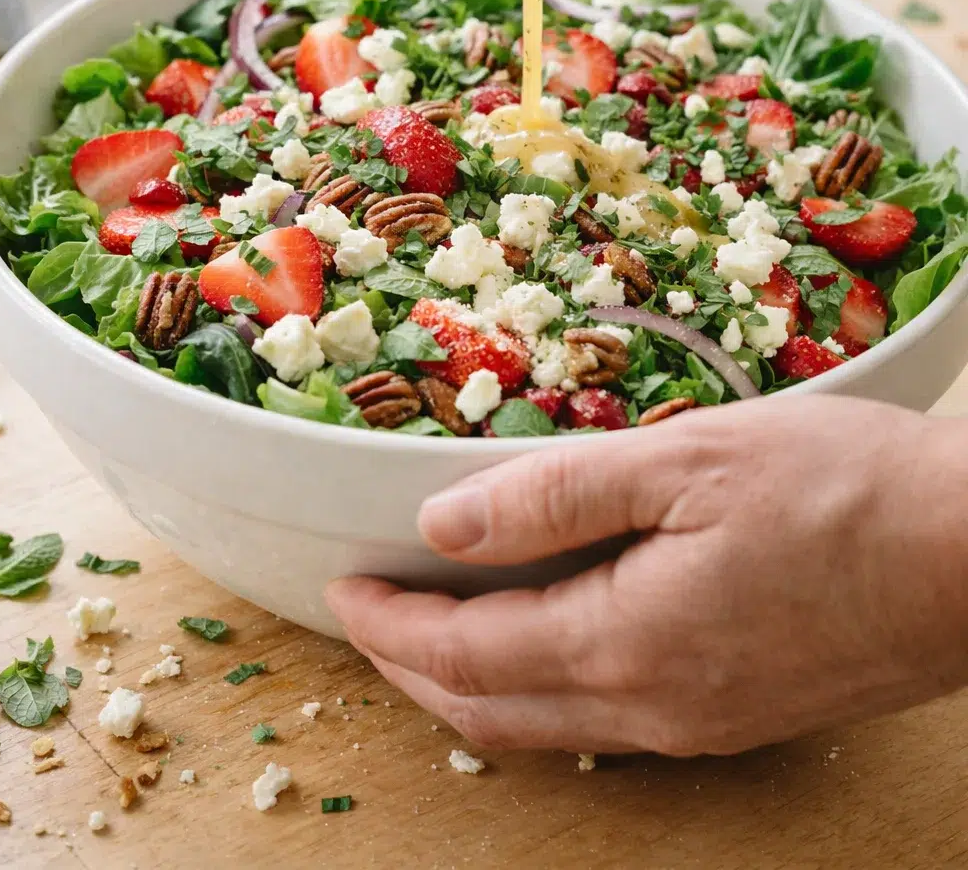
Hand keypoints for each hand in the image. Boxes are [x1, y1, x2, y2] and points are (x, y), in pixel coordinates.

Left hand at [326, 396, 967, 754]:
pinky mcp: (738, 717)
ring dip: (473, 687)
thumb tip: (447, 523)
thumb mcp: (684, 460)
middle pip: (491, 708)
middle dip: (412, 669)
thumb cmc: (842, 489)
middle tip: (367, 622)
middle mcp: (655, 708)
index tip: (343, 588)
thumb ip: (555, 495)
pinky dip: (545, 692)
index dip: (392, 622)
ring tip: (433, 639)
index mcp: (627, 642)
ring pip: (548, 726)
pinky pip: (608, 723)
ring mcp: (700, 724)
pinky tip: (546, 650)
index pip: (466, 649)